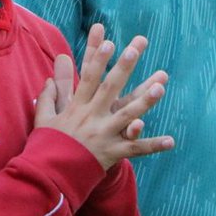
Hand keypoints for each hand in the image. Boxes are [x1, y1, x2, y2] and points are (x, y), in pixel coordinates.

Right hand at [35, 23, 173, 169]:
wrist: (51, 174)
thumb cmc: (48, 144)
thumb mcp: (44, 118)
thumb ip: (48, 97)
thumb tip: (49, 79)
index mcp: (77, 107)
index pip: (88, 78)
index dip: (98, 59)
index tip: (108, 41)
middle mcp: (92, 117)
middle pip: (110, 88)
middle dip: (123, 67)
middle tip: (135, 49)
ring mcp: (104, 135)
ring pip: (127, 114)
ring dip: (145, 100)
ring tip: (160, 85)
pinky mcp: (112, 152)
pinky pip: (135, 149)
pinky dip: (153, 145)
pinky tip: (171, 141)